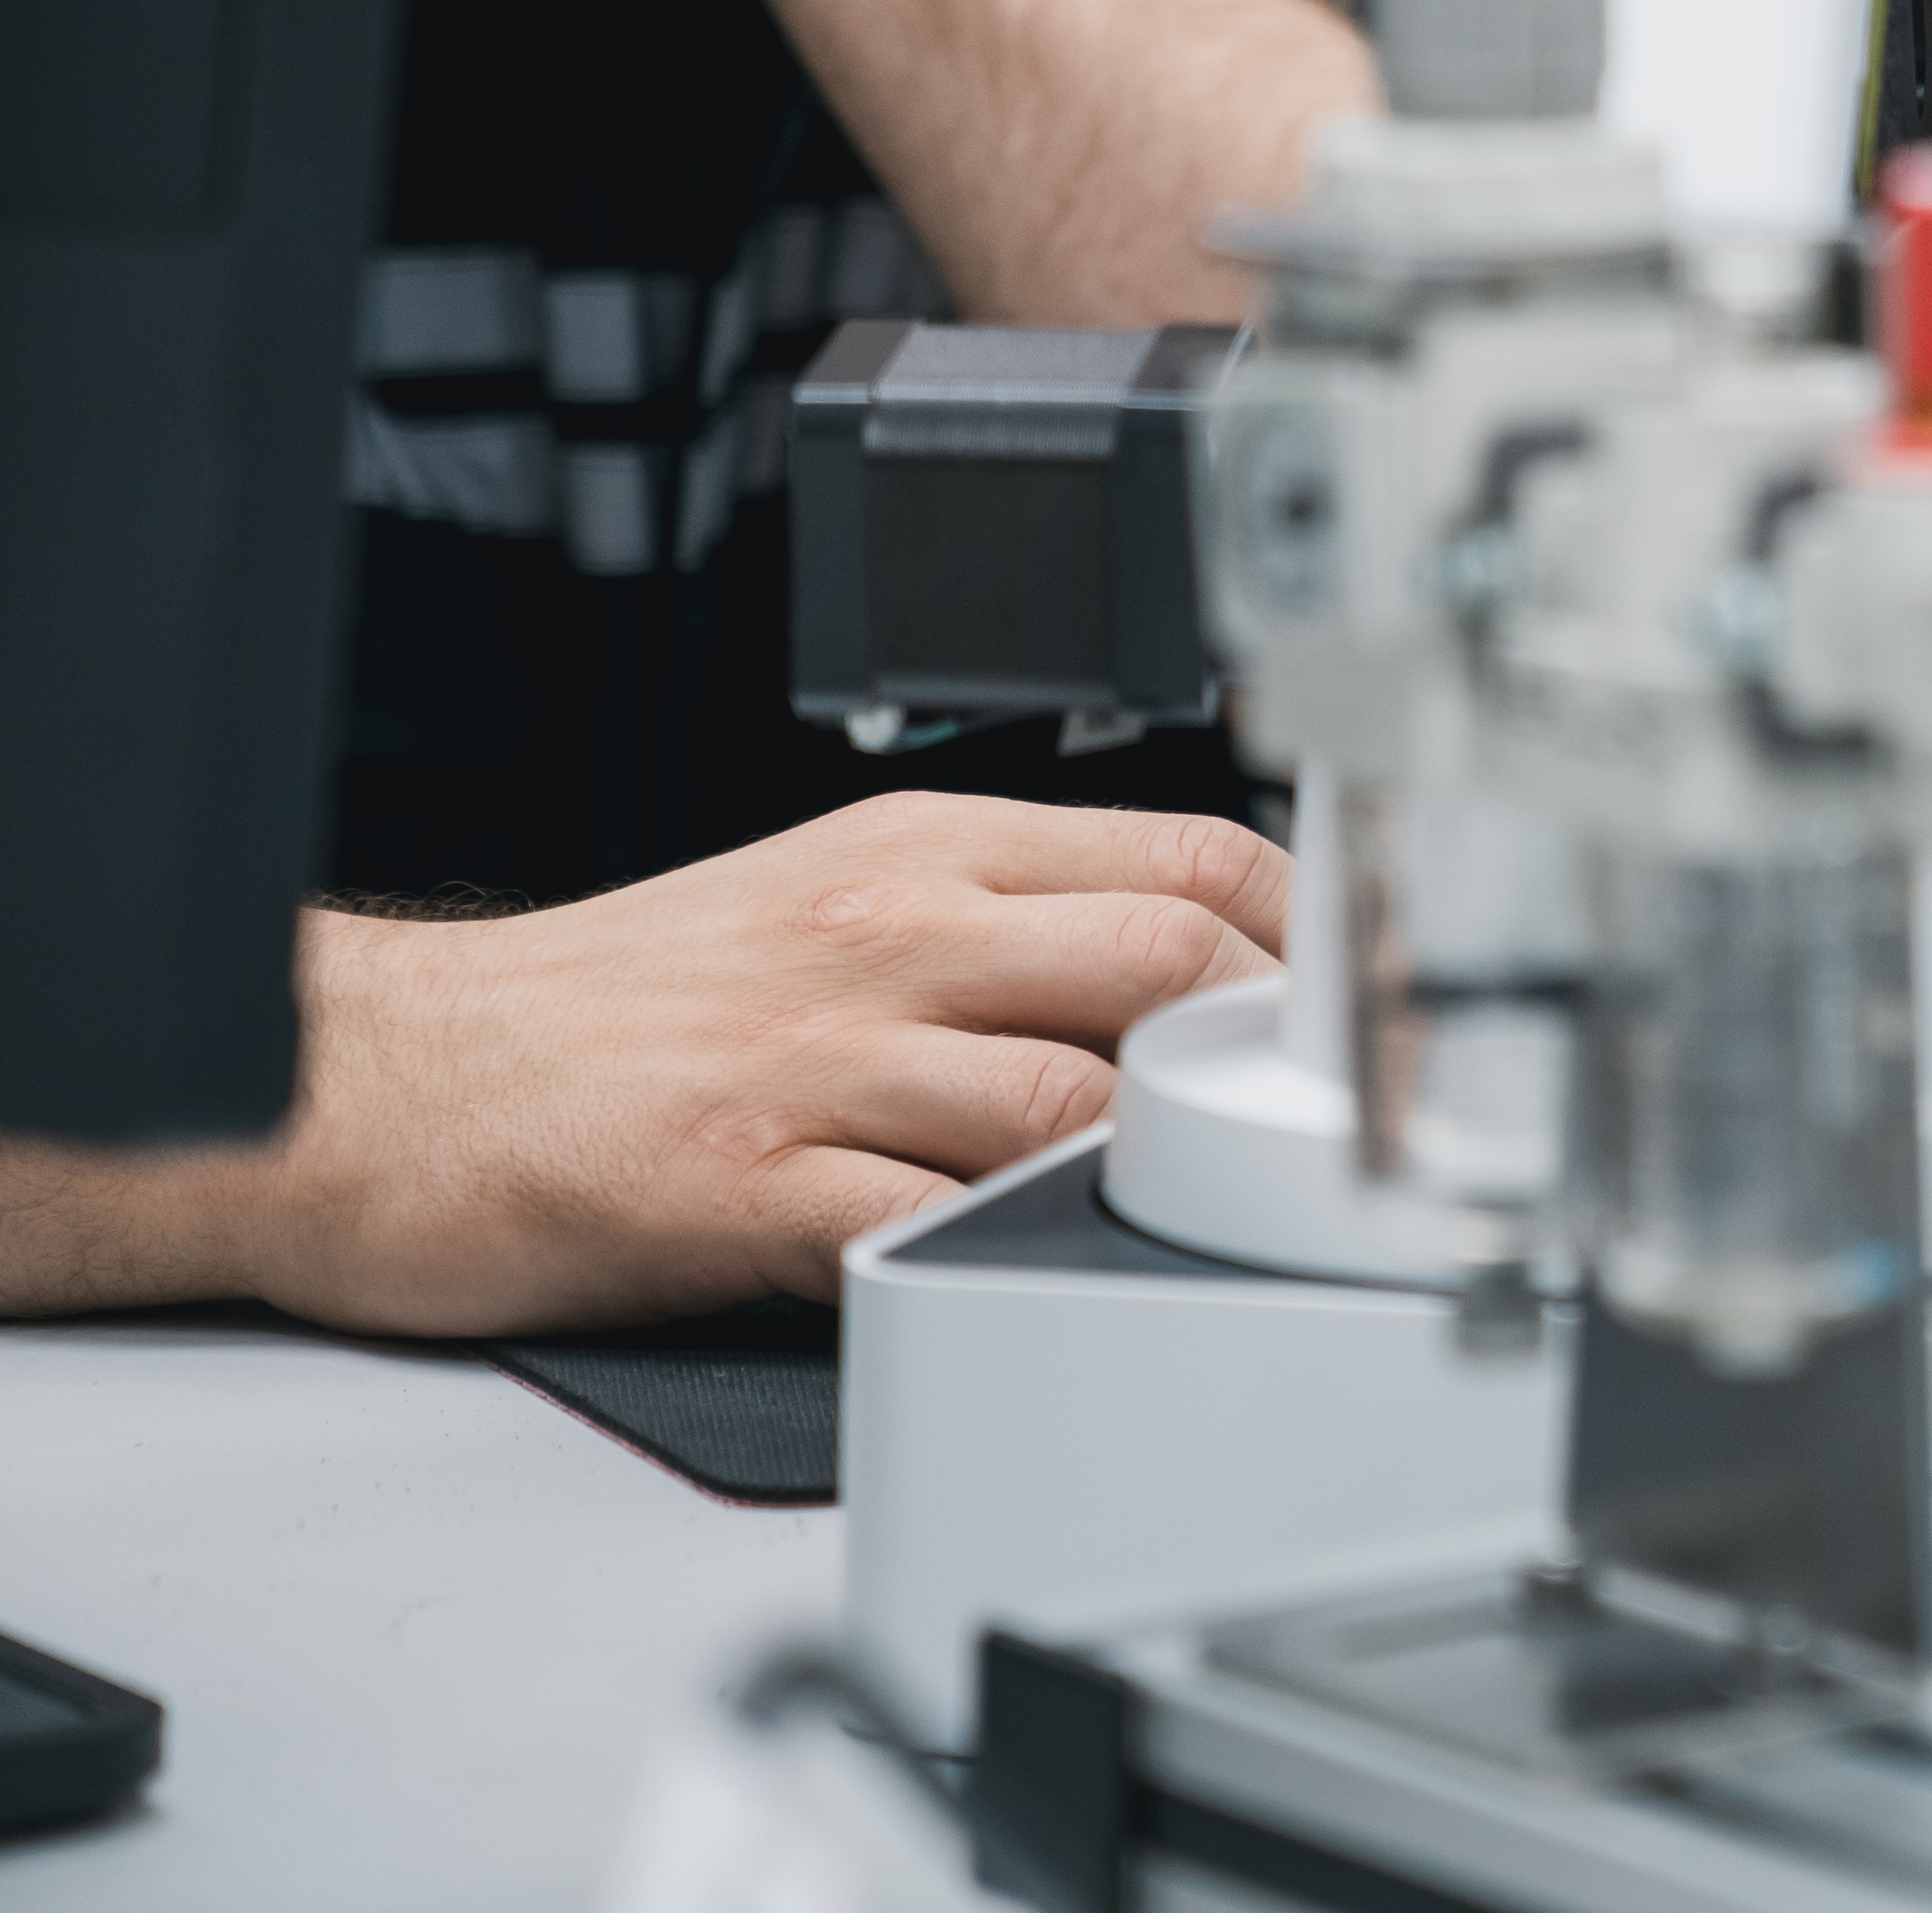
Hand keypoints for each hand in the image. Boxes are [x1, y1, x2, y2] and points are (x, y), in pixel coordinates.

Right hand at [242, 796, 1284, 1331]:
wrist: (384, 1077)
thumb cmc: (605, 1005)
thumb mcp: (823, 894)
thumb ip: (993, 918)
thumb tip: (1178, 958)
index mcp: (920, 852)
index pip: (1189, 854)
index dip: (1301, 931)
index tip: (1352, 999)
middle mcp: (884, 934)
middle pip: (1163, 960)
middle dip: (1258, 1045)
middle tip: (1300, 1120)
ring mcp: (815, 1060)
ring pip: (1066, 1096)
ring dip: (1147, 1159)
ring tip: (1182, 1204)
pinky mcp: (738, 1184)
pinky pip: (917, 1226)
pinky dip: (994, 1258)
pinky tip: (1024, 1274)